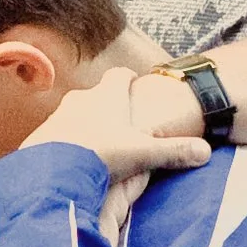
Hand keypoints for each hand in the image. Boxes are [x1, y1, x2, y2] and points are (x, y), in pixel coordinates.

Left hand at [26, 64, 209, 178]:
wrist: (53, 171)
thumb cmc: (102, 155)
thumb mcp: (142, 153)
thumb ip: (173, 151)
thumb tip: (205, 152)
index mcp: (107, 96)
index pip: (121, 75)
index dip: (128, 79)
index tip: (133, 83)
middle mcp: (81, 99)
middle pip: (96, 94)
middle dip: (106, 104)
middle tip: (117, 119)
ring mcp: (58, 115)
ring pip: (75, 113)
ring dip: (84, 123)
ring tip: (94, 142)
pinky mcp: (41, 134)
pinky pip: (56, 133)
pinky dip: (65, 140)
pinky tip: (71, 158)